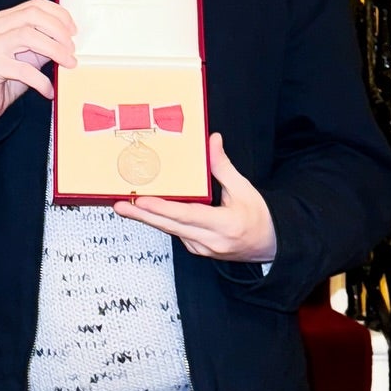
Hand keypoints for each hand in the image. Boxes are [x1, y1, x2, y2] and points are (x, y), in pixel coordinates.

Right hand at [0, 0, 75, 134]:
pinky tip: (49, 90)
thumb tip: (69, 39)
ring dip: (54, 50)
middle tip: (71, 49)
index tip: (73, 31)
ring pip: (28, 36)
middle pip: (32, 15)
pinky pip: (22, 69)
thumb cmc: (5, 78)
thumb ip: (45, 43)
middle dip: (58, 31)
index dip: (59, 15)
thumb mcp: (29, 56)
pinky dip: (41, 80)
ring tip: (67, 63)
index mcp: (3, 20)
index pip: (35, 5)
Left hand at [115, 133, 276, 262]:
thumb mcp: (244, 189)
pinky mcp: (197, 249)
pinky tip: (147, 211)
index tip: (141, 200)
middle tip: (120, 205)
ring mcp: (202, 248)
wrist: (270, 245)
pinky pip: (176, 232)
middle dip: (142, 214)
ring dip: (148, 217)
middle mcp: (210, 240)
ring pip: (170, 230)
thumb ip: (223, 167)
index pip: (187, 216)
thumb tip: (212, 142)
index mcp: (225, 224)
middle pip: (170, 226)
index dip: (162, 208)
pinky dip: (161, 221)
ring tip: (126, 206)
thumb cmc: (259, 217)